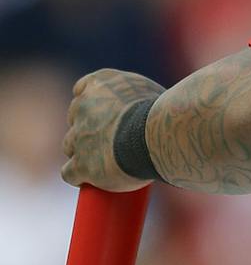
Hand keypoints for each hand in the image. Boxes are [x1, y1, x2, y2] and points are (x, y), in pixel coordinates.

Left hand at [61, 70, 165, 191]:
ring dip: (83, 153)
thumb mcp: (153, 92)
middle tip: (110, 140)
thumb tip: (145, 114)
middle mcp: (83, 106)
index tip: (105, 114)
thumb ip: (139, 99)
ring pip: (70, 146)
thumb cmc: (166, 114)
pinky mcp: (81, 164)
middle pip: (75, 119)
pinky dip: (79, 176)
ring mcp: (78, 136)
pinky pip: (69, 173)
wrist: (163, 134)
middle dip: (87, 129)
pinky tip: (90, 180)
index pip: (82, 90)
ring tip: (105, 163)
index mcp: (100, 84)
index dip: (91, 104)